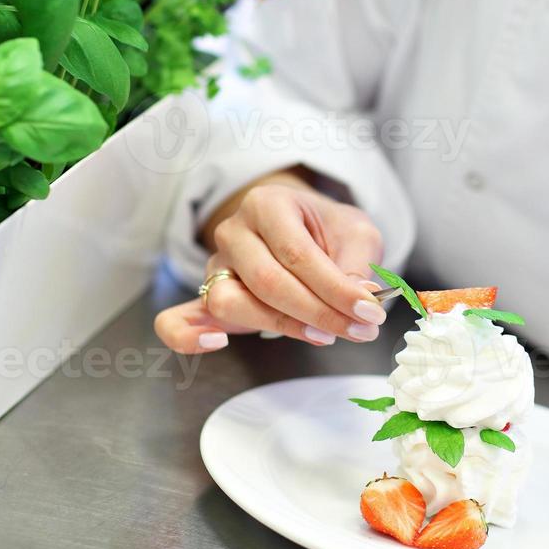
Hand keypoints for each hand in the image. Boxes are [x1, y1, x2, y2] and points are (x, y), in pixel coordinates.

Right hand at [154, 170, 387, 353]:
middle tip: (358, 330)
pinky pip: (178, 319)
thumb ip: (359, 265)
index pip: (297, 254)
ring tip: (324, 335)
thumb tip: (362, 299)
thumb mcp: (356, 234)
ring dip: (280, 326)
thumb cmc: (326, 230)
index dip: (336, 289)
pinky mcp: (209, 298)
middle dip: (317, 312)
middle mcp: (234, 232)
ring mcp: (216, 266)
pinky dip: (187, 336)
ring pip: (231, 303)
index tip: (371, 313)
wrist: (301, 226)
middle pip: (266, 281)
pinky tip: (216, 343)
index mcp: (267, 204)